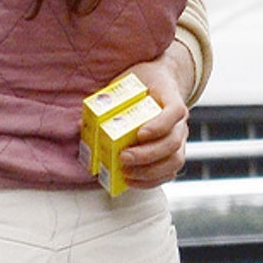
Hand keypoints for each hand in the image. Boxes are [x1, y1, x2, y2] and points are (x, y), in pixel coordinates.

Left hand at [116, 46, 191, 188]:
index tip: (140, 134)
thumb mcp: (126, 81)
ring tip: (126, 172)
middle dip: (147, 154)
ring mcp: (180, 139)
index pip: (174, 112)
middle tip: (123, 157)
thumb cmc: (142, 82)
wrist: (162, 82)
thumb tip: (82, 123)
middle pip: (173, 142)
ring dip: (150, 171)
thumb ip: (108, 99)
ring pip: (175, 160)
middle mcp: (180, 122)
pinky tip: (131, 181)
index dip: (159, 125)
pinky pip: (170, 171)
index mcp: (171, 99)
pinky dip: (152, 180)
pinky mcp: (174, 152)